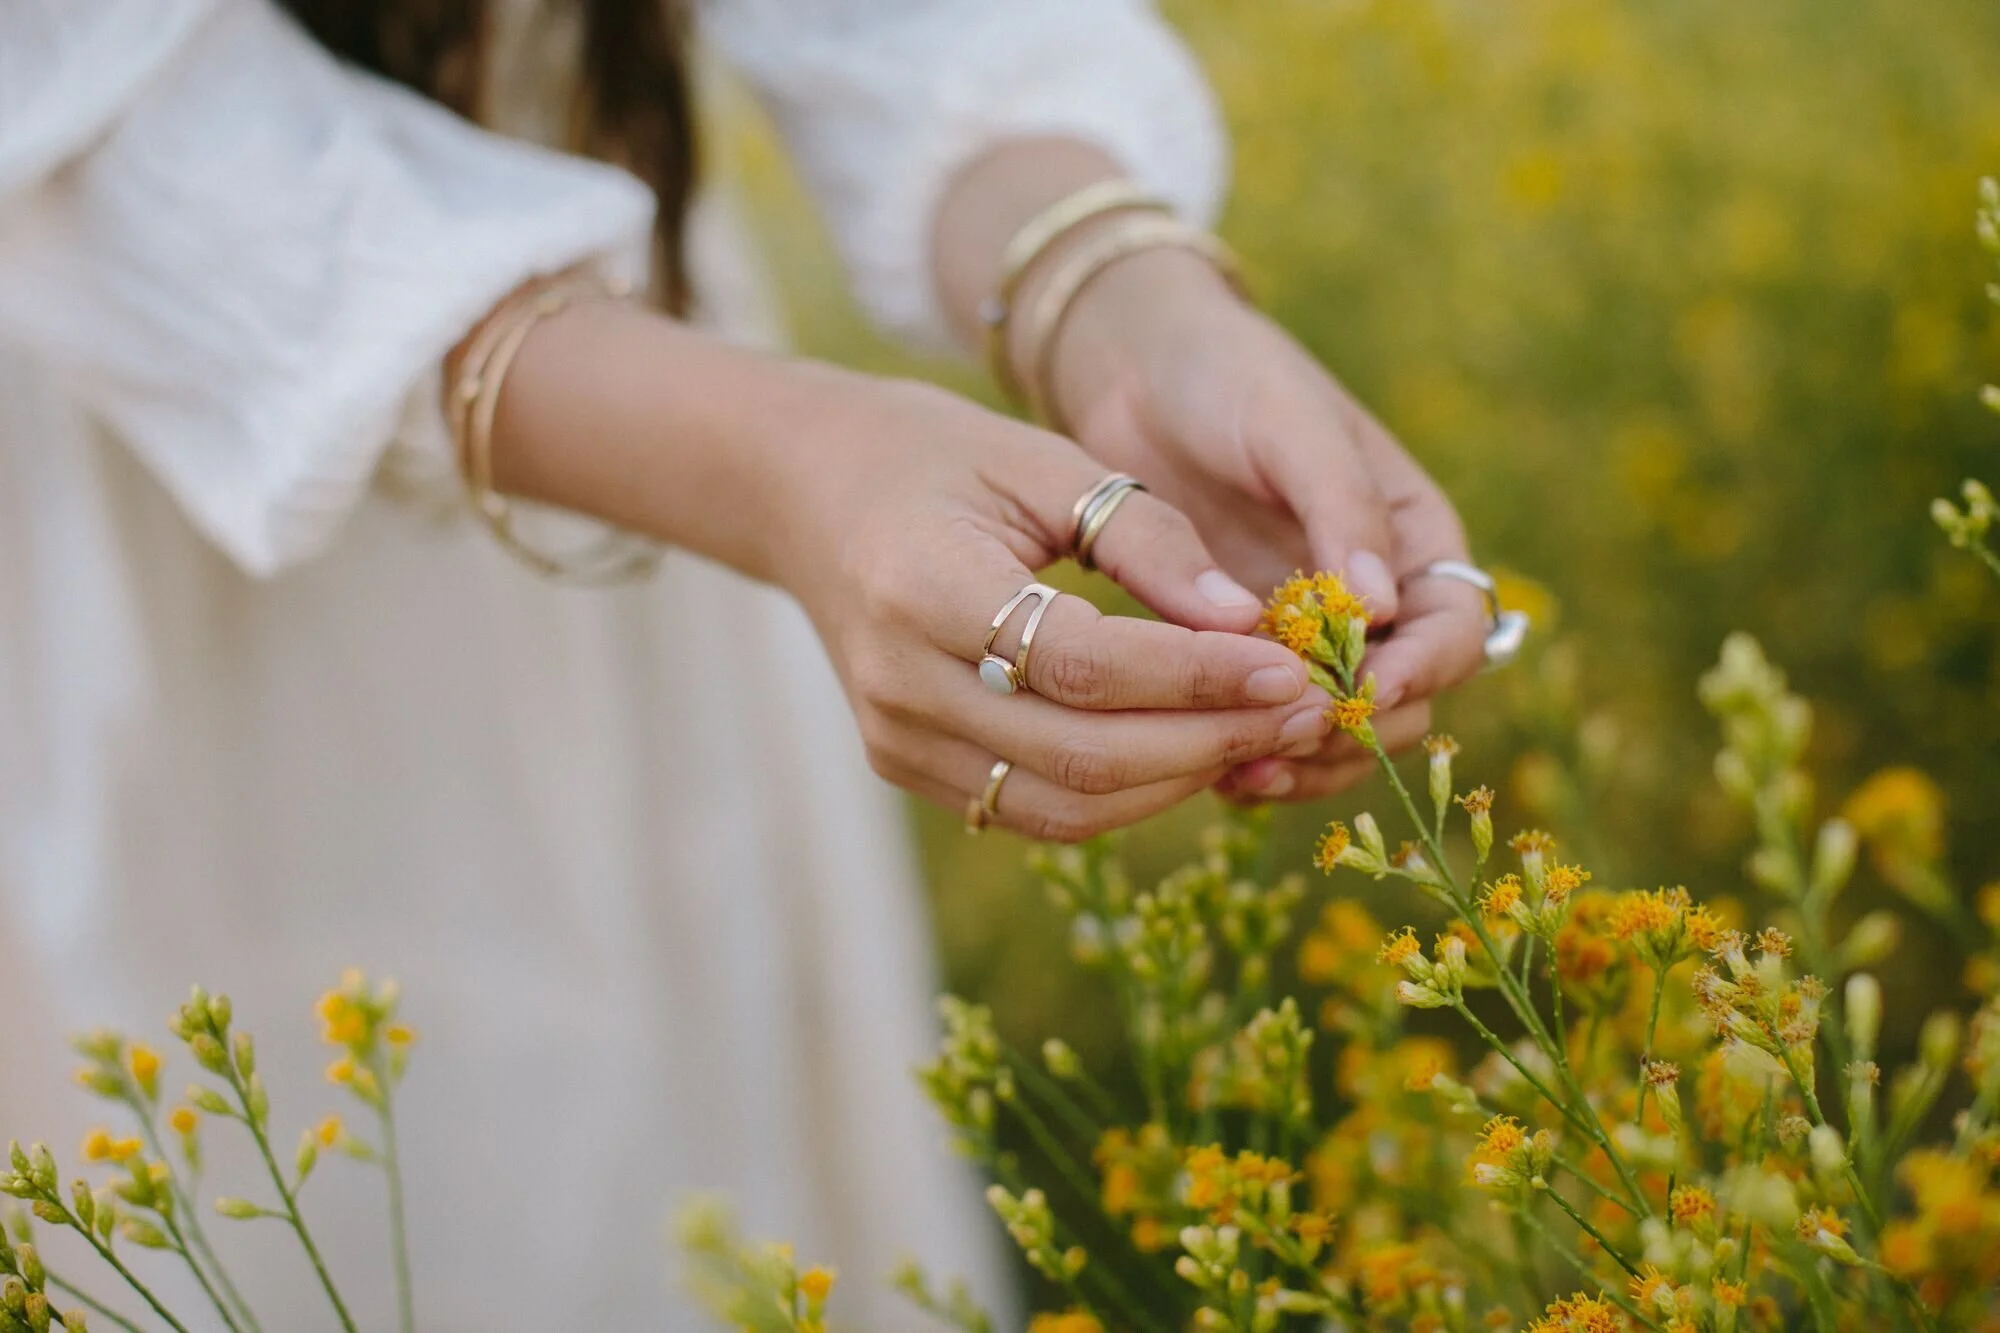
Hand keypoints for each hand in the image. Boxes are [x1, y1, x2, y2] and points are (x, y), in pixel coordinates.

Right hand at [767, 372, 1337, 839]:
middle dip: (1211, 741)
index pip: (1083, 663)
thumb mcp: (1042, 460)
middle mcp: (899, 682)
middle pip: (1081, 755)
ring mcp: (897, 739)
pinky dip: (1126, 792)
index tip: (1293, 665)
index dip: (1198, 676)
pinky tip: (1192, 748)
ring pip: (1065, 805)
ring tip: (1266, 735)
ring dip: (1179, 781)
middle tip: (1309, 712)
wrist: (806, 495)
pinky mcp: (907, 767)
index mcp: (921, 588)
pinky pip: (1035, 810)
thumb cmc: (933, 456)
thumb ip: (1146, 538)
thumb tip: (1247, 621)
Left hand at [1045, 246, 1490, 801]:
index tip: (1368, 688)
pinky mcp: (1239, 652)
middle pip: (1404, 699)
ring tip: (1244, 771)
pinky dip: (1245, 747)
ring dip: (1302, 760)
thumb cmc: (1230, 375)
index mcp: (1413, 538)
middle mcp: (1374, 598)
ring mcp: (1306, 634)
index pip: (1456, 629)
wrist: (1133, 368)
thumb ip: (1342, 508)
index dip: (1424, 669)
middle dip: (1355, 729)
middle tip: (1288, 739)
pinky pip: (1262, 722)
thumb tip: (1385, 607)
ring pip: (1335, 729)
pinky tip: (1207, 765)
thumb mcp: (1292, 424)